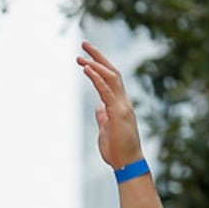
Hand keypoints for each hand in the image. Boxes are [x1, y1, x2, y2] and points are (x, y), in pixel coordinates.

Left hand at [78, 41, 144, 168]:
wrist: (127, 163)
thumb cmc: (117, 149)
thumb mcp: (106, 129)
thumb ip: (103, 117)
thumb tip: (98, 108)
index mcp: (120, 104)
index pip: (111, 79)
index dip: (100, 66)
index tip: (86, 56)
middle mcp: (123, 101)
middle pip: (112, 72)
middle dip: (98, 56)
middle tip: (84, 44)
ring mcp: (121, 106)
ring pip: (110, 78)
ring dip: (95, 65)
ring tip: (81, 56)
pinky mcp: (117, 113)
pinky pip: (106, 91)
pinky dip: (97, 78)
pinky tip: (87, 69)